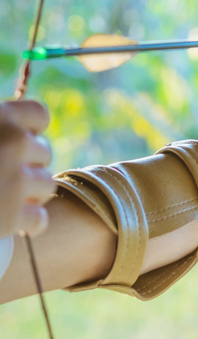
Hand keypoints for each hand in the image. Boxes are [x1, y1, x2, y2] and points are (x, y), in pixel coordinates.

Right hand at [0, 100, 54, 237]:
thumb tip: (26, 132)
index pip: (39, 114)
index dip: (29, 131)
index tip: (13, 142)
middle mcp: (13, 142)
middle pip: (43, 153)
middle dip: (26, 166)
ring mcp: (15, 180)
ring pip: (46, 186)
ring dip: (28, 195)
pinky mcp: (12, 215)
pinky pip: (40, 219)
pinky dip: (28, 224)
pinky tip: (11, 223)